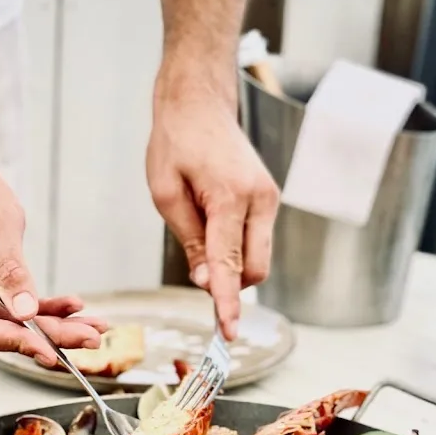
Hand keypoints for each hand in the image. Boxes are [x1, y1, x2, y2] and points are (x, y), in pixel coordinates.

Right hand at [0, 143, 106, 363]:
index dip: (16, 343)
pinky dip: (47, 310)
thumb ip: (11, 270)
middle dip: (50, 338)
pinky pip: (18, 309)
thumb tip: (25, 311)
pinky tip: (73, 307)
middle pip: (4, 331)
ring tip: (93, 327)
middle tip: (91, 338)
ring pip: (16, 324)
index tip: (50, 351)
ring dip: (56, 327)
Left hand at [146, 72, 278, 339]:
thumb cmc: (177, 141)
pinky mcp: (269, 198)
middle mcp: (260, 200)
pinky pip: (257, 240)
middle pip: (254, 270)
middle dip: (231, 283)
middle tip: (197, 267)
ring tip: (201, 229)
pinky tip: (214, 223)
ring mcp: (270, 198)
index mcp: (231, 197)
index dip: (227, 302)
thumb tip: (207, 282)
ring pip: (259, 259)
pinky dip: (238, 247)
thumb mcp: (166, 194)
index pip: (231, 264)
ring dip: (234, 264)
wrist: (200, 102)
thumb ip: (190, 241)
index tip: (227, 332)